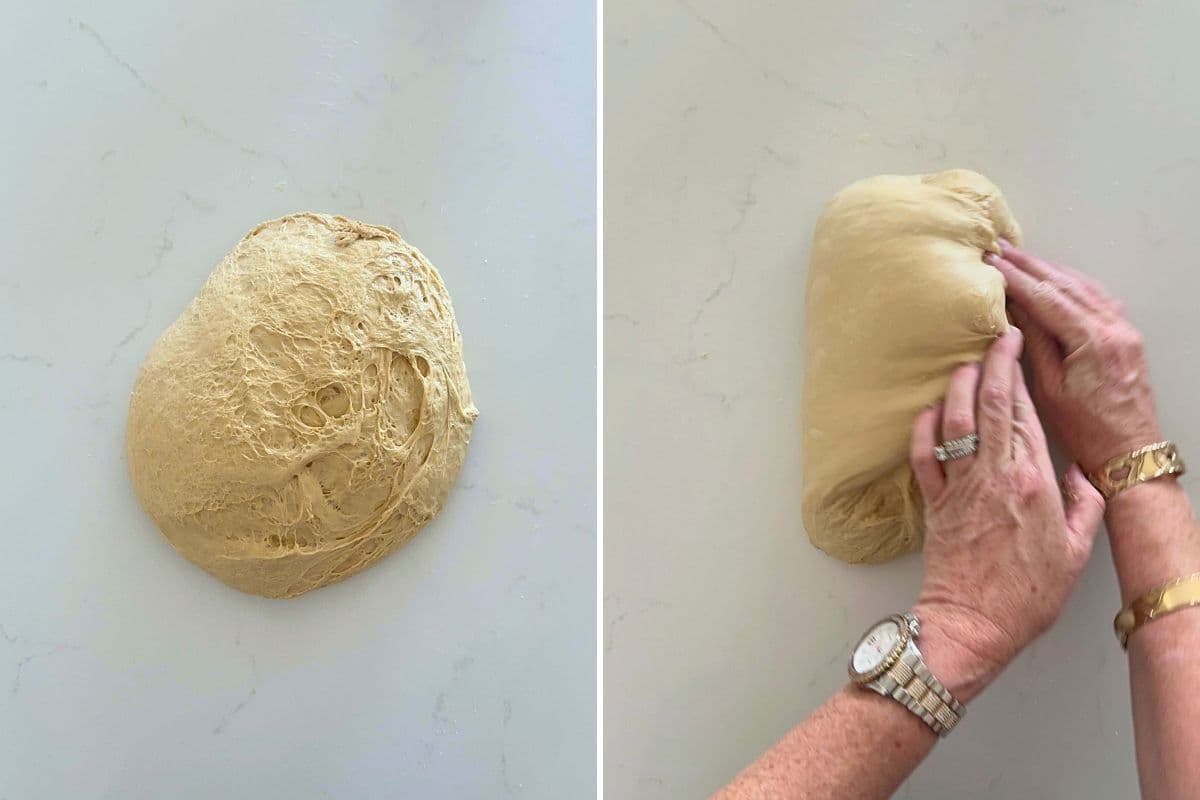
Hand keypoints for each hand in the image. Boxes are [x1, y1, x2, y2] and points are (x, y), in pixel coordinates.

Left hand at [907, 329, 1105, 701]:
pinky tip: (929, 410)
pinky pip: (924, 454)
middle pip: (988, 405)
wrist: (973, 624)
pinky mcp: (932, 502)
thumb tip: (1080, 472)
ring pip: (954, 421)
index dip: (1016, 374)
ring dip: (955, 386)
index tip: (1014, 345)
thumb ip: (1083, 505)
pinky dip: (924, 427)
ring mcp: (959, 486)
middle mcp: (993, 476)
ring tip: (961, 362)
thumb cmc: (1027, 594)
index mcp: (1033, 482)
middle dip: (989, 363)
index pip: (1023, 413)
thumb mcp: (1075, 551)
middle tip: (991, 336)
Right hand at [985, 241, 1161, 472]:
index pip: (1047, 298)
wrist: (1129, 450)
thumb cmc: (1086, 430)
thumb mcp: (1049, 389)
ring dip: (1050, 269)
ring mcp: (1124, 329)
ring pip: (1083, 286)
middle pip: (1066, 284)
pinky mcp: (1126, 335)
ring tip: (1022, 256)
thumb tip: (1016, 309)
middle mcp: (1113, 327)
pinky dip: (1072, 282)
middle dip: (1031, 264)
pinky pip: (1097, 297)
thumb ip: (1035, 343)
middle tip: (1001, 247)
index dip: (1016, 278)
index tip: (992, 262)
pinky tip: (1056, 278)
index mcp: (1093, 341)